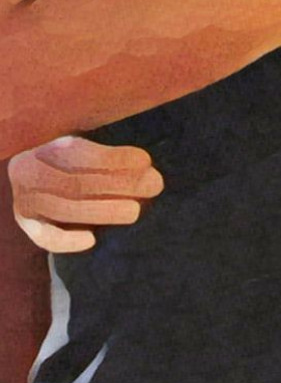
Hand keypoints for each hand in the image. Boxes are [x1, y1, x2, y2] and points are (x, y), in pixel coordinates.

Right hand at [9, 136, 163, 252]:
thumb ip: (107, 152)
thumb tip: (146, 166)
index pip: (80, 153)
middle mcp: (28, 172)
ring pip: (64, 209)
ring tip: (134, 211)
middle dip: (118, 184)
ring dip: (102, 211)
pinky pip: (44, 236)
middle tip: (153, 185)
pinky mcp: (28, 225)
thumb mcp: (87, 142)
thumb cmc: (74, 155)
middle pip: (75, 183)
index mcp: (45, 144)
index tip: (146, 161)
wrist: (44, 171)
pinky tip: (91, 240)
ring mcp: (24, 200)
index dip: (113, 158)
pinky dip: (66, 240)